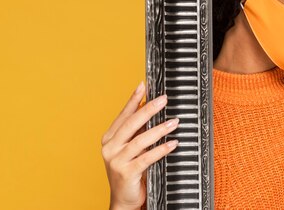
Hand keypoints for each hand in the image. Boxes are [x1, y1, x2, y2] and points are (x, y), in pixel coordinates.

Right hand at [101, 82, 179, 209]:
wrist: (124, 199)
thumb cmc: (130, 170)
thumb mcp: (131, 148)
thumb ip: (137, 131)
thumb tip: (149, 106)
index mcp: (109, 138)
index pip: (123, 115)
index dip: (133, 99)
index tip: (143, 85)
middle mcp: (110, 147)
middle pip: (131, 124)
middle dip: (148, 109)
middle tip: (164, 99)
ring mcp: (116, 161)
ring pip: (140, 140)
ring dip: (159, 129)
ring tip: (174, 122)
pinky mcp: (126, 173)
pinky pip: (146, 158)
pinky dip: (160, 149)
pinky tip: (172, 143)